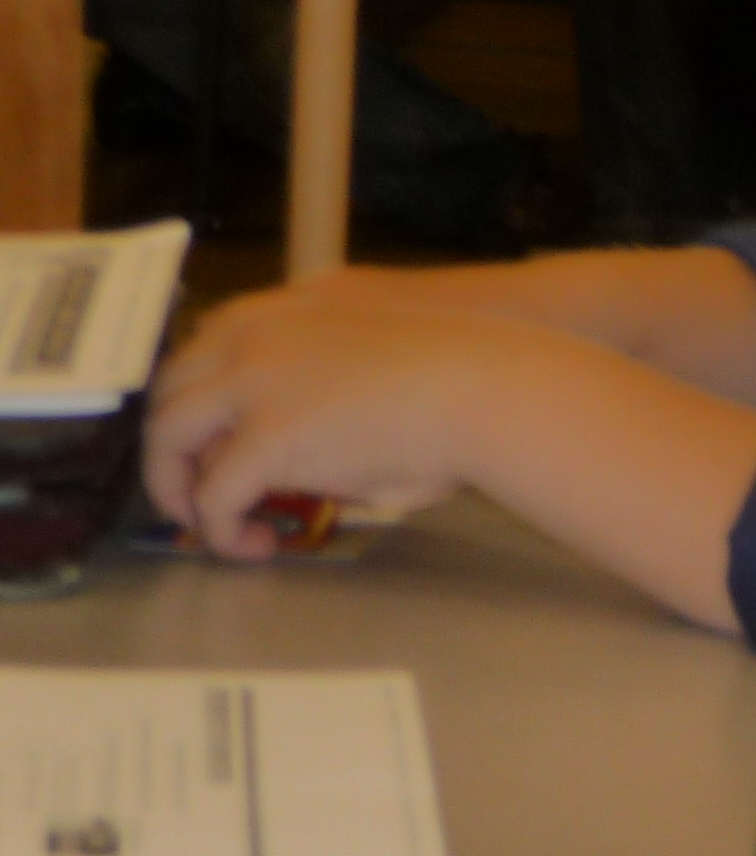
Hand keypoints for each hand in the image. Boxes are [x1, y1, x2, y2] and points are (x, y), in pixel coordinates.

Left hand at [143, 290, 528, 555]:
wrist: (487, 388)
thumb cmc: (458, 376)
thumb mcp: (373, 362)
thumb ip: (324, 386)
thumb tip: (316, 453)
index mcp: (280, 311)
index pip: (199, 349)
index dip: (199, 401)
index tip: (212, 439)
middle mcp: (250, 338)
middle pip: (169, 391)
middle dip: (174, 447)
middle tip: (197, 488)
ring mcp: (250, 386)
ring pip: (168, 439)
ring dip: (178, 487)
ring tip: (213, 523)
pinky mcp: (264, 440)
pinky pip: (214, 494)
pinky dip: (220, 529)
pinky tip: (254, 544)